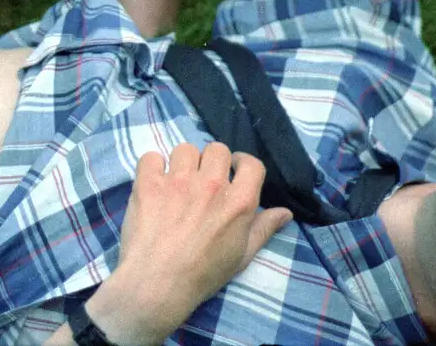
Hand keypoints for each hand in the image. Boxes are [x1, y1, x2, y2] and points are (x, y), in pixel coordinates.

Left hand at [85, 143, 292, 344]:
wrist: (157, 285)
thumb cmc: (203, 274)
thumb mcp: (242, 256)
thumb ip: (263, 229)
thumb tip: (285, 212)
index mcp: (239, 202)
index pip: (251, 163)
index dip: (242, 164)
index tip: (233, 172)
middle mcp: (211, 185)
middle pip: (217, 149)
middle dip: (212, 162)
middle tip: (203, 182)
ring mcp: (178, 181)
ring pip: (185, 149)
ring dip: (183, 164)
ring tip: (177, 183)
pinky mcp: (149, 183)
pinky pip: (151, 157)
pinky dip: (152, 167)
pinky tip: (154, 184)